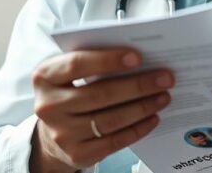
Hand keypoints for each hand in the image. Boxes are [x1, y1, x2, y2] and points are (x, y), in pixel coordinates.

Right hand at [29, 48, 173, 171]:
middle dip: (138, 85)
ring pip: (110, 119)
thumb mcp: (71, 72)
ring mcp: (61, 133)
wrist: (53, 132)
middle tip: (165, 78)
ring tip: (163, 97)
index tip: (138, 57)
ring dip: (143, 107)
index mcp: (46, 77)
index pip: (77, 65)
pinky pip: (114, 141)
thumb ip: (95, 60)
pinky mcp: (76, 154)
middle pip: (100, 94)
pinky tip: (153, 118)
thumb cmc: (70, 91)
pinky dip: (138, 129)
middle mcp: (48, 106)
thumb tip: (141, 57)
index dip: (108, 60)